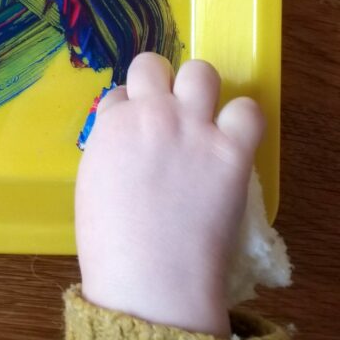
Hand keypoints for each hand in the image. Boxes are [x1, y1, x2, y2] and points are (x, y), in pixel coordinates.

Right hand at [75, 53, 263, 336]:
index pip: (121, 92)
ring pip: (201, 72)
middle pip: (153, 65)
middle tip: (168, 111)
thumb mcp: (91, 181)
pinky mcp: (231, 149)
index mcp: (111, 124)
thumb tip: (127, 141)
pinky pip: (248, 109)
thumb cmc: (109, 240)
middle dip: (159, 82)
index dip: (131, 108)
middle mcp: (152, 114)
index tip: (137, 130)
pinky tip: (234, 138)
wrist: (149, 274)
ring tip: (203, 116)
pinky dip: (242, 118)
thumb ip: (109, 148)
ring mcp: (193, 127)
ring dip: (200, 89)